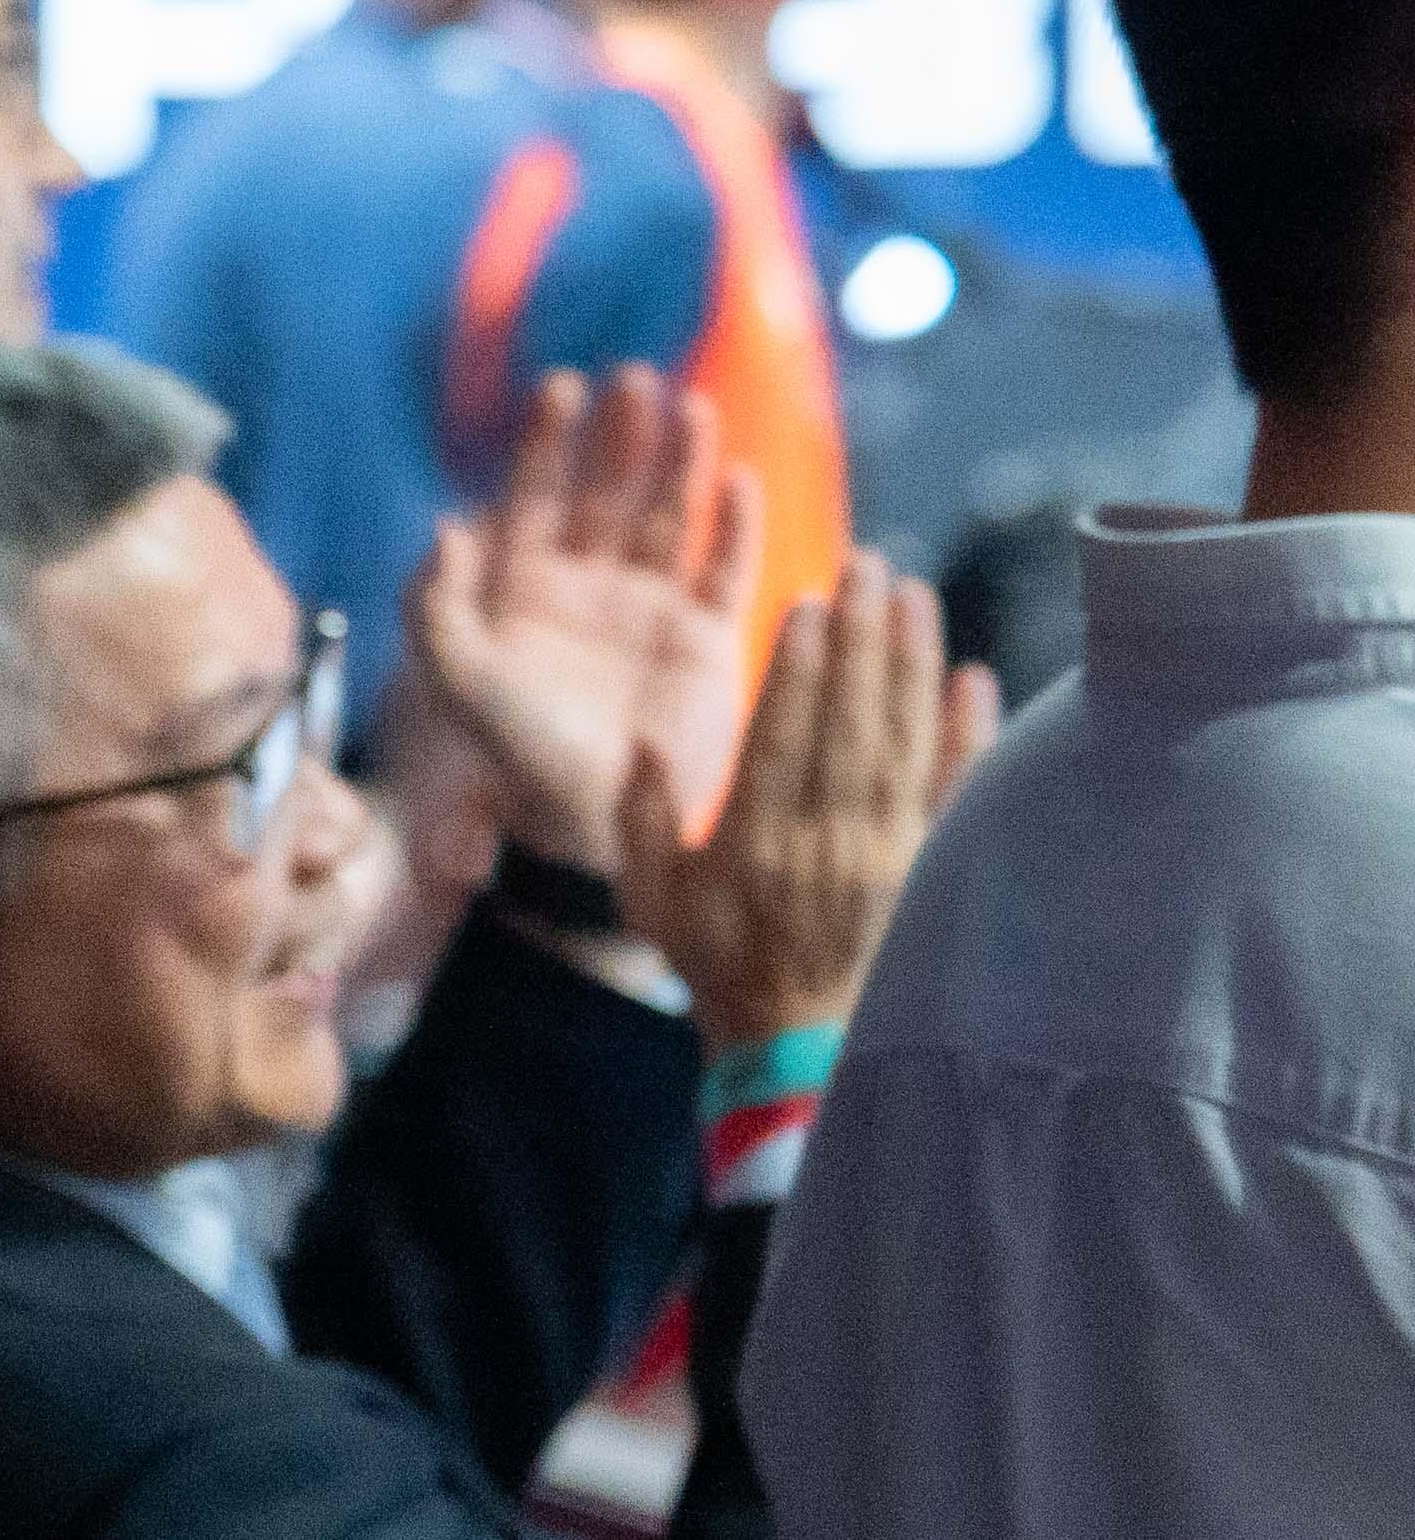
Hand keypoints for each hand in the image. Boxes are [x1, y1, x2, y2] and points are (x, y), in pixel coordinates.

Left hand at [409, 368, 756, 876]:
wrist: (589, 825)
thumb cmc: (512, 754)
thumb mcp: (456, 679)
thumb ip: (434, 605)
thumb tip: (444, 524)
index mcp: (523, 586)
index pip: (534, 494)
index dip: (547, 441)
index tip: (561, 386)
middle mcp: (588, 585)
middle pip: (607, 490)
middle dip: (620, 435)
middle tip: (635, 378)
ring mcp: (648, 607)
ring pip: (668, 515)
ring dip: (680, 462)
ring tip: (691, 408)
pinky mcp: (703, 637)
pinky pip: (723, 569)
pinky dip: (733, 526)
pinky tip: (738, 481)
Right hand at [620, 553, 996, 1051]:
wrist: (800, 1050)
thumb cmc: (718, 965)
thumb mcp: (651, 898)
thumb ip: (641, 818)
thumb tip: (644, 740)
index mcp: (755, 841)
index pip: (782, 735)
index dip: (799, 667)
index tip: (810, 599)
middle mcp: (827, 840)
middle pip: (850, 721)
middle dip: (862, 637)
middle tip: (870, 565)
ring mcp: (889, 855)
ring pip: (903, 741)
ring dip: (912, 662)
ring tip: (914, 592)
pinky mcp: (931, 868)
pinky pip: (954, 793)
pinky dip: (969, 735)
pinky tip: (974, 677)